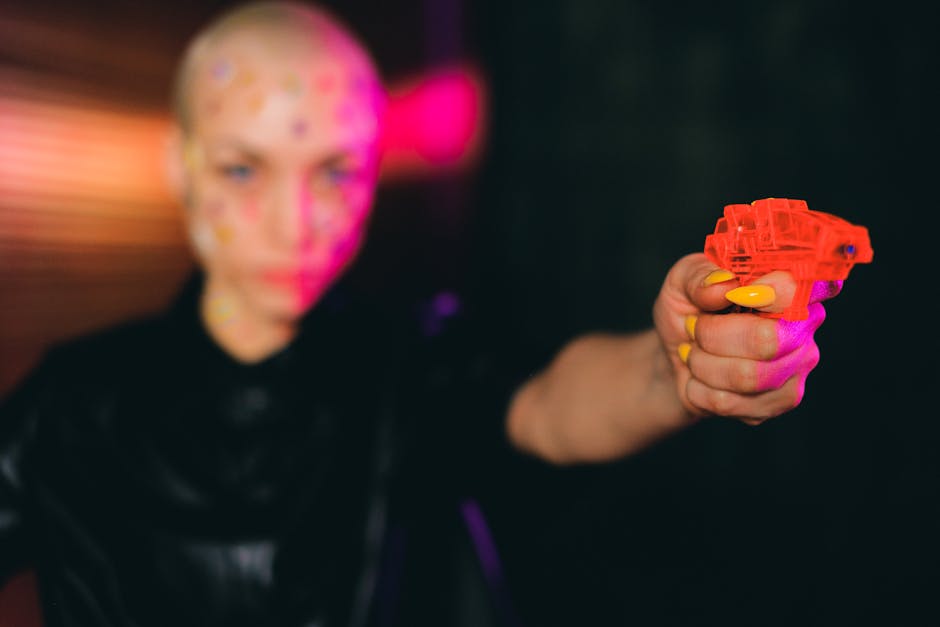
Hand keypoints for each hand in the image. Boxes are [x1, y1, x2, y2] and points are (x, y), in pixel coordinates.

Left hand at [652, 253, 841, 424]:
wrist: (677, 356)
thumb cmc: (689, 309)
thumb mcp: (682, 281)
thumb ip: (699, 276)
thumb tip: (724, 285)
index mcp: (790, 284)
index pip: (801, 288)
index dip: (771, 293)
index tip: (734, 296)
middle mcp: (805, 324)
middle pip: (769, 340)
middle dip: (714, 335)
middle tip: (695, 328)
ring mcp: (798, 365)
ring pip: (747, 376)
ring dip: (702, 364)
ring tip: (694, 353)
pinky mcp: (781, 400)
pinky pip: (731, 402)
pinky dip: (699, 390)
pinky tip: (700, 378)